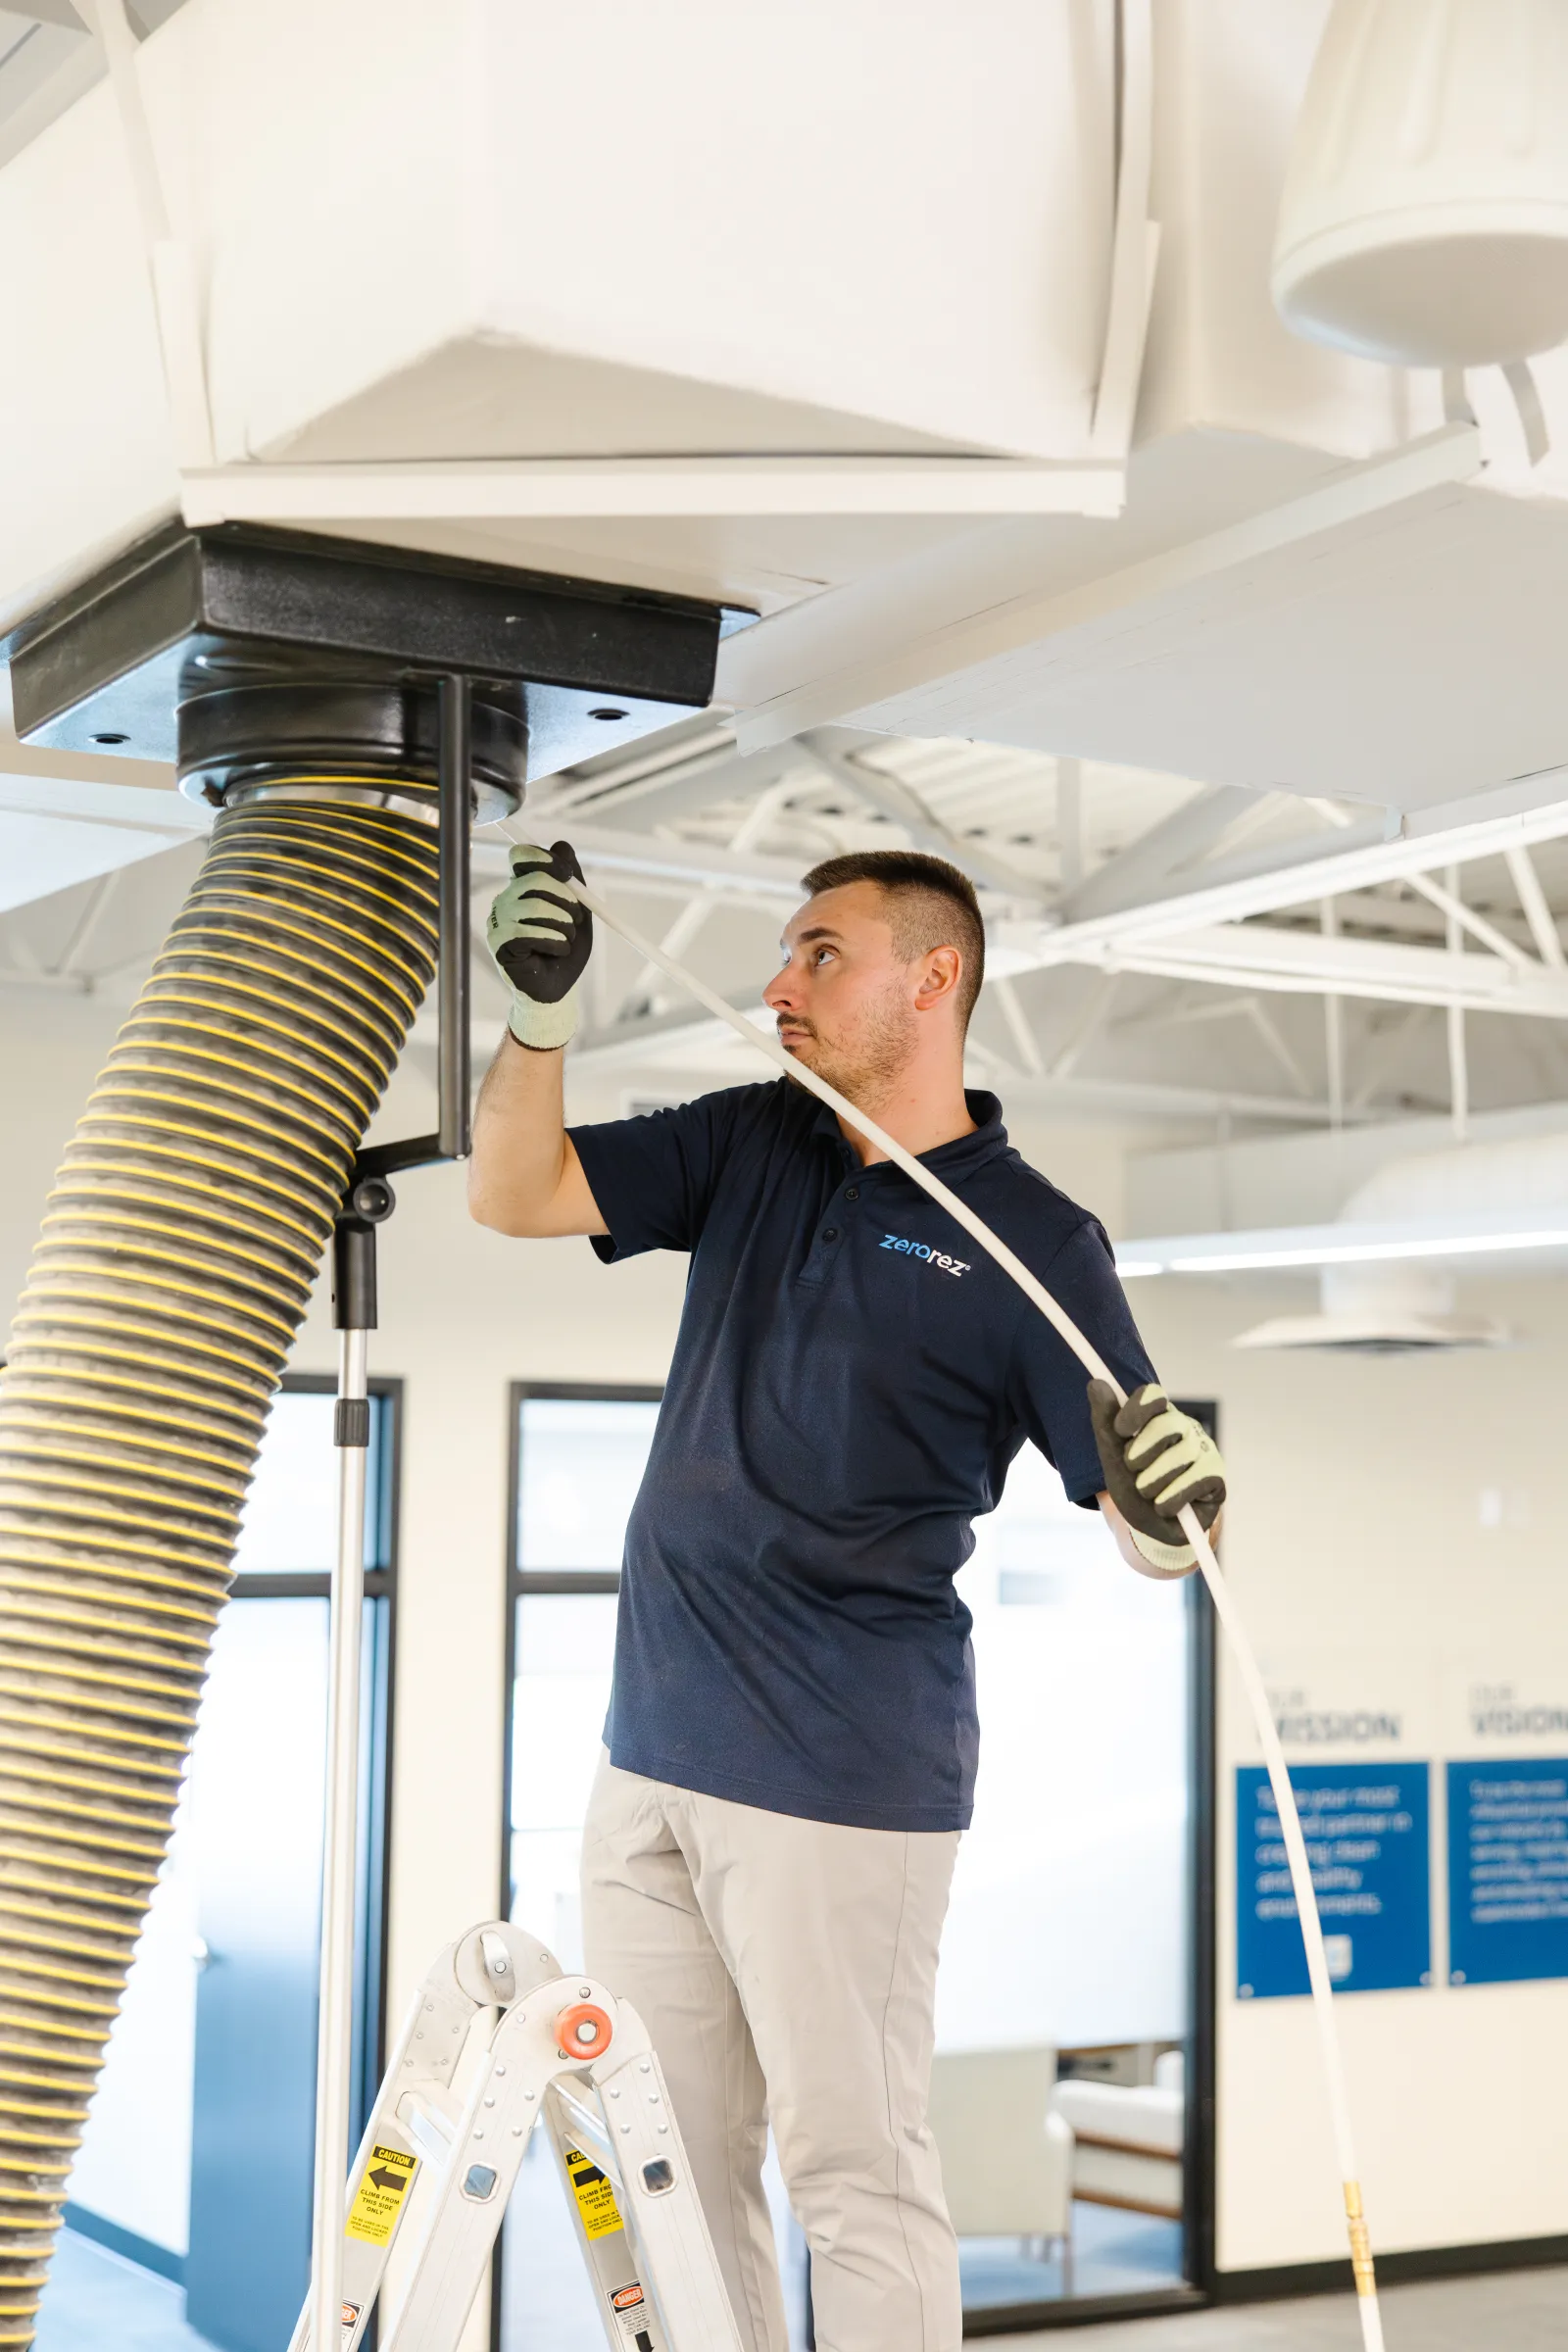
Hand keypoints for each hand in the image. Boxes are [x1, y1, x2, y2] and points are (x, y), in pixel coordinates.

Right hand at [486, 839, 591, 1050]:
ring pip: (535, 907)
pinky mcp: (499, 944)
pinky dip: (553, 942)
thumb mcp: (576, 910)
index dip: (544, 859)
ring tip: (565, 940)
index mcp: (521, 887)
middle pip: (534, 880)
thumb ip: (571, 879)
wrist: (557, 988)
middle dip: (565, 899)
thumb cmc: (564, 949)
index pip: (521, 856)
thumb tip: (562, 845)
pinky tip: (555, 952)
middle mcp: (505, 900)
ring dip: (563, 925)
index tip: (569, 876)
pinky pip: (528, 932)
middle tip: (575, 919)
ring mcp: (499, 921)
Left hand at [1088, 1381, 1224, 1578]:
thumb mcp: (1112, 1459)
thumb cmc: (1135, 1489)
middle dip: (1141, 1452)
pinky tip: (1166, 1505)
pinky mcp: (1217, 1475)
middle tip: (1132, 1469)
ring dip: (1152, 1483)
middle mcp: (1184, 1429)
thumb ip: (1104, 1422)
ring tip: (1147, 1493)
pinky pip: (1198, 1479)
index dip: (1136, 1410)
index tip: (1120, 1431)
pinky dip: (1172, 1498)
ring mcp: (1204, 1450)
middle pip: (1167, 1424)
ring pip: (1181, 1456)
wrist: (1153, 1531)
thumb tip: (1096, 1383)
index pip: (1154, 1395)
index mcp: (1158, 1418)